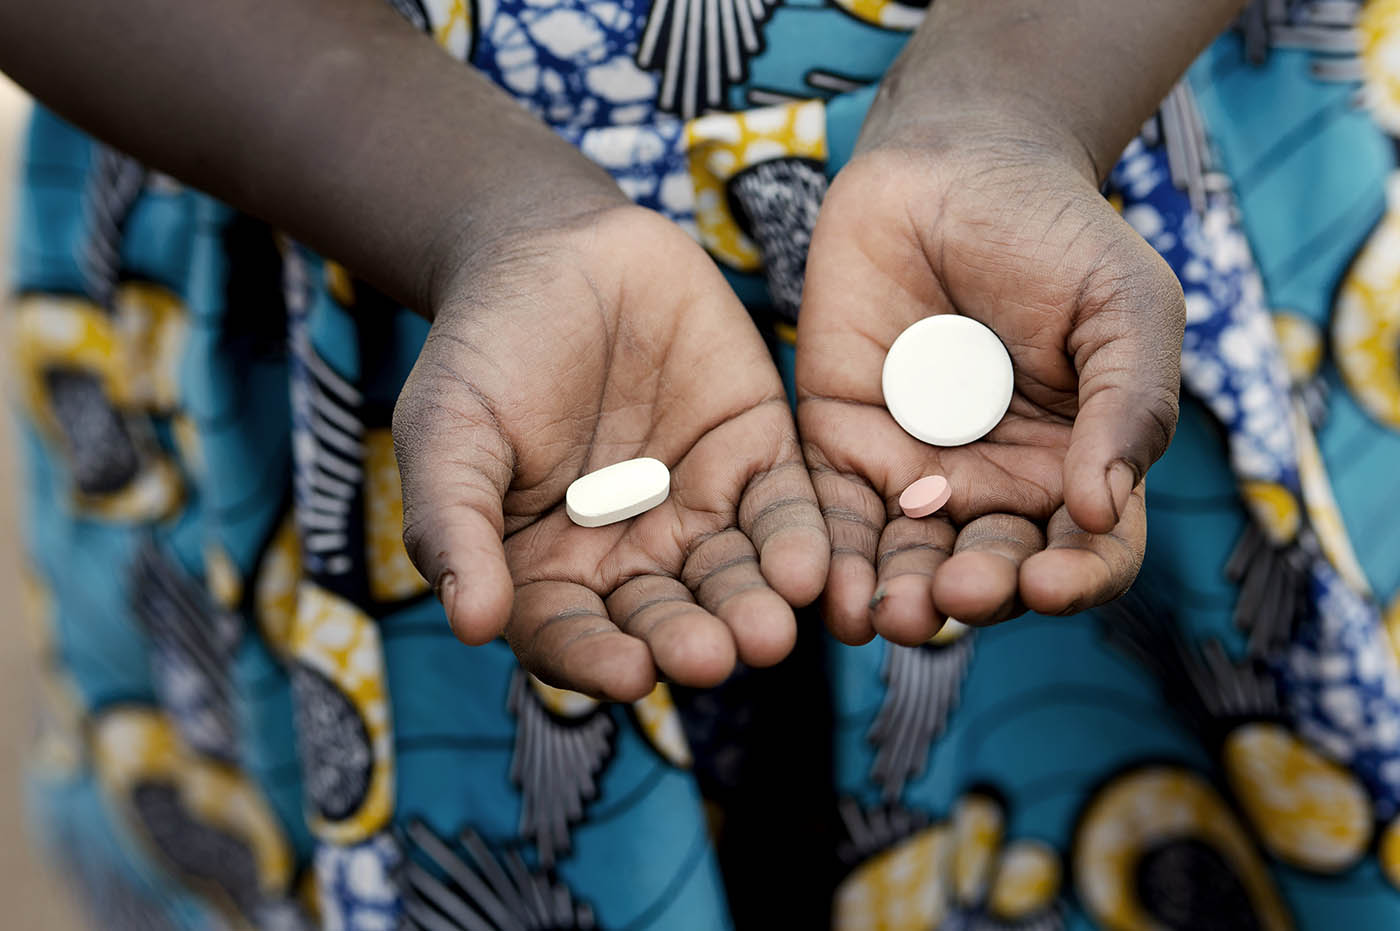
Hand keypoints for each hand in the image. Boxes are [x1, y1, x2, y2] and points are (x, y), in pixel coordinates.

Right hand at [394, 205, 828, 699]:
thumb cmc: (485, 346)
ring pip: (729, 577)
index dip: (597, 657)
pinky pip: (782, 511)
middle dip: (688, 639)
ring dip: (751, 608)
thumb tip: (471, 624)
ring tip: (769, 630)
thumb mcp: (448, 429)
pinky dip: (796, 542)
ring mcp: (695, 508)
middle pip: (661, 616)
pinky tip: (806, 569)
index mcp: (544, 567)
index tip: (629, 675)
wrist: (558, 247)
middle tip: (713, 657)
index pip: (570, 633)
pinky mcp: (754, 457)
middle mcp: (626, 555)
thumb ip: (453, 522)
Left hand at [796, 134, 1183, 645]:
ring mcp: (915, 469)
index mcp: (1077, 467)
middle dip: (975, 592)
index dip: (1076, 580)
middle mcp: (997, 486)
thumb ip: (1130, 405)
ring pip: (908, 560)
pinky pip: (834, 513)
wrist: (952, 167)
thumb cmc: (1056, 234)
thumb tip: (1102, 511)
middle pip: (991, 570)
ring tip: (888, 615)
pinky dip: (830, 556)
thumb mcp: (1124, 307)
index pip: (1089, 554)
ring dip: (898, 597)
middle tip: (954, 593)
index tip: (1047, 582)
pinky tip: (824, 588)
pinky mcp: (840, 444)